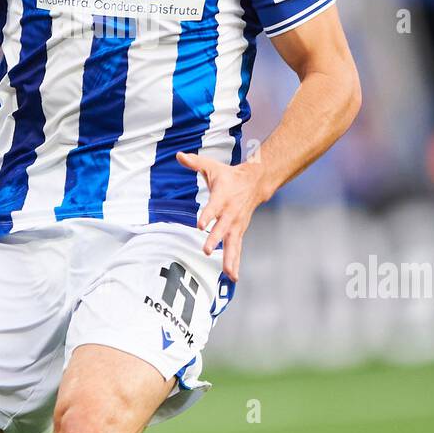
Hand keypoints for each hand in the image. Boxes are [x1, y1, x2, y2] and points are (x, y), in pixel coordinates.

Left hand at [175, 151, 265, 282]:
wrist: (254, 183)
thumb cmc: (229, 176)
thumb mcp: (212, 167)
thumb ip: (195, 162)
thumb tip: (179, 155)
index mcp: (222, 197)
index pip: (213, 207)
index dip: (207, 215)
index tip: (200, 224)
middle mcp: (230, 213)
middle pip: (223, 228)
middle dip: (216, 240)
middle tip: (208, 251)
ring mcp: (236, 224)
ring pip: (233, 243)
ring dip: (230, 258)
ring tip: (228, 274)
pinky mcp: (239, 231)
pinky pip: (237, 249)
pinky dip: (236, 263)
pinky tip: (233, 277)